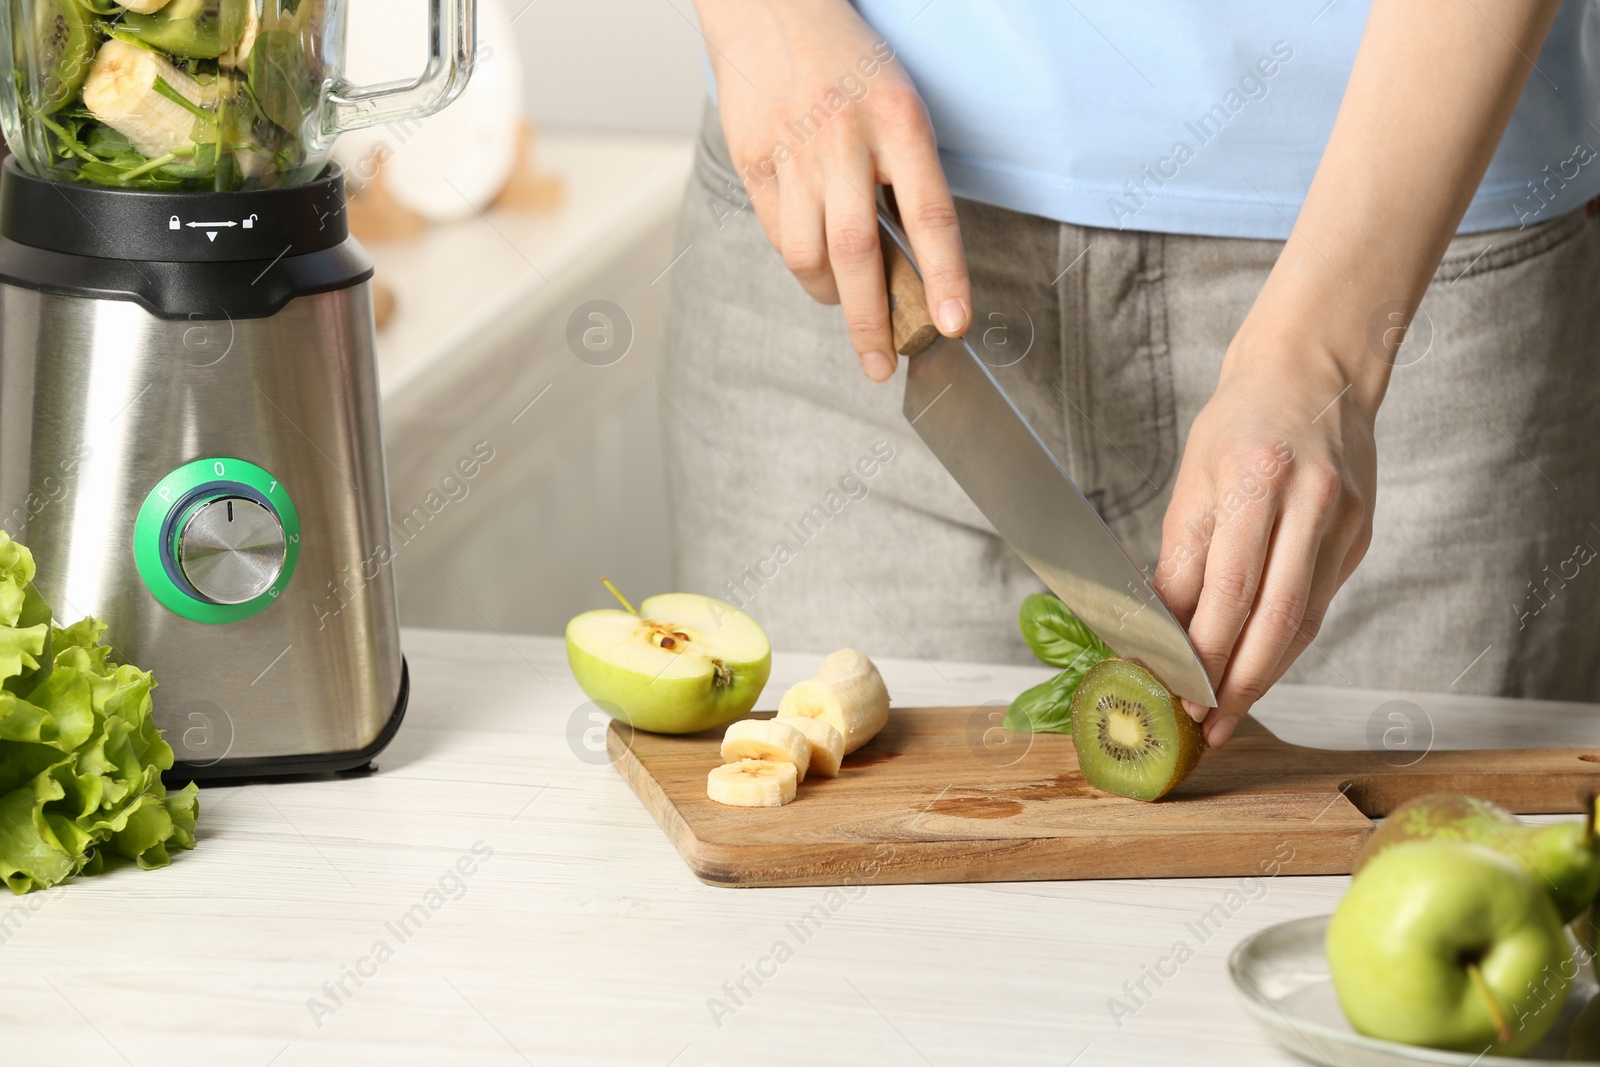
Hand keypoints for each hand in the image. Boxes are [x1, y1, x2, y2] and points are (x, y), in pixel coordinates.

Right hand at [695, 0, 970, 379]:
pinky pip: (778, 235)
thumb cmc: (849, 66)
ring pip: (809, 256)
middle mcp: (848, 138)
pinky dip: (798, 261)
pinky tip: (812, 257)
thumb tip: (913, 270)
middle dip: (872, 322)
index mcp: (901, 120)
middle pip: (858, 252)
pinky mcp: (753, 160)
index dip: (945, 276)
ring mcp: (795, 150)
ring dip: (830, 295)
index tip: (952, 325)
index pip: (931, 214)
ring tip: (844, 299)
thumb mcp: (899, 107)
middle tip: (880, 365)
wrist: (773, 9)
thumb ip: (905, 178)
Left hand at [1153, 346, 1375, 747]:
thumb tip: (1156, 632)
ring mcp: (1344, 522)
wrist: (1313, 373)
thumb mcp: (1192, 481)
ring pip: (1305, 621)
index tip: (1180, 690)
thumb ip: (1180, 560)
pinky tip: (1257, 666)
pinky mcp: (1360, 536)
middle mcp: (1310, 502)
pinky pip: (1318, 604)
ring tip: (1228, 710)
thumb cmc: (1239, 423)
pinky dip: (1285, 641)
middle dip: (1241, 682)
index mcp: (1257, 480)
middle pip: (1279, 618)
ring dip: (1265, 674)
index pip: (1231, 589)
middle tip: (1209, 723)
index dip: (1206, 651)